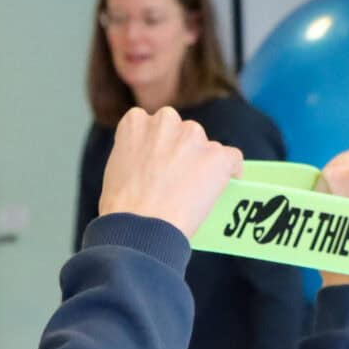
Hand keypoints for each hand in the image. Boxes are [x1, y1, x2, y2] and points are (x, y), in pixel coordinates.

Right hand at [96, 106, 243, 239]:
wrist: (141, 227)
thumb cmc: (121, 207)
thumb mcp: (116, 168)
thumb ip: (135, 154)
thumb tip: (150, 164)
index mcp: (136, 122)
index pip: (154, 124)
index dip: (160, 144)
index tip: (161, 161)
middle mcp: (166, 121)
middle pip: (182, 131)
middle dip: (182, 150)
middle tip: (177, 178)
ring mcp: (193, 137)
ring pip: (206, 146)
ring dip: (203, 162)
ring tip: (195, 190)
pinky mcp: (217, 156)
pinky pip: (232, 158)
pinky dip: (231, 170)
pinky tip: (226, 184)